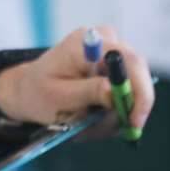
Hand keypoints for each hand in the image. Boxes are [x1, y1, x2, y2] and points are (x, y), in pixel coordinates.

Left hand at [0, 25, 154, 132]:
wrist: (29, 90)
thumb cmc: (39, 92)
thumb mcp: (58, 97)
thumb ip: (88, 92)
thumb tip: (115, 91)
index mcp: (84, 44)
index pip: (128, 59)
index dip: (139, 90)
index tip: (134, 120)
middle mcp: (103, 41)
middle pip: (137, 76)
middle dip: (127, 108)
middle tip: (106, 129)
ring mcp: (111, 53)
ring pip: (134, 89)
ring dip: (115, 114)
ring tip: (87, 124)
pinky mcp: (115, 68)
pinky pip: (128, 94)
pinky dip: (113, 112)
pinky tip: (91, 117)